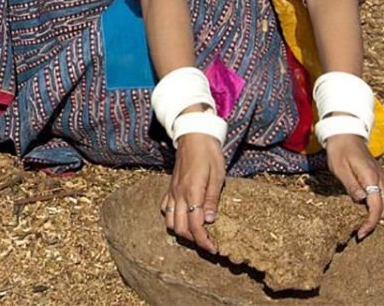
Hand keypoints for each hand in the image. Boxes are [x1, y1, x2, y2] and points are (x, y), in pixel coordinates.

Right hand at [159, 129, 224, 252]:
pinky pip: (165, 208)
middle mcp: (179, 194)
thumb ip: (212, 199)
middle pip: (180, 228)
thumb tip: (209, 220)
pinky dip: (172, 218)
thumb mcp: (217, 175)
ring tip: (196, 232)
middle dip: (193, 240)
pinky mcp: (170, 187)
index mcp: (192, 192)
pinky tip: (184, 216)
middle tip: (207, 243)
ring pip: (170, 221)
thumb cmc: (209, 153)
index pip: (195, 226)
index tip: (213, 248)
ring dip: (182, 231)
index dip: (204, 241)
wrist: (194, 135)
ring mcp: (172, 191)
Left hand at [325, 133, 383, 238]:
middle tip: (359, 230)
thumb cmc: (339, 151)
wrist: (346, 134)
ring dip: (379, 215)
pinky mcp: (380, 177)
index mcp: (371, 178)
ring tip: (363, 221)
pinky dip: (380, 206)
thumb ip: (351, 185)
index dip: (370, 224)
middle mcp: (381, 179)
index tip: (360, 234)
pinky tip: (368, 208)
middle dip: (375, 222)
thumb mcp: (340, 168)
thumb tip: (362, 201)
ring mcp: (382, 178)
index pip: (377, 208)